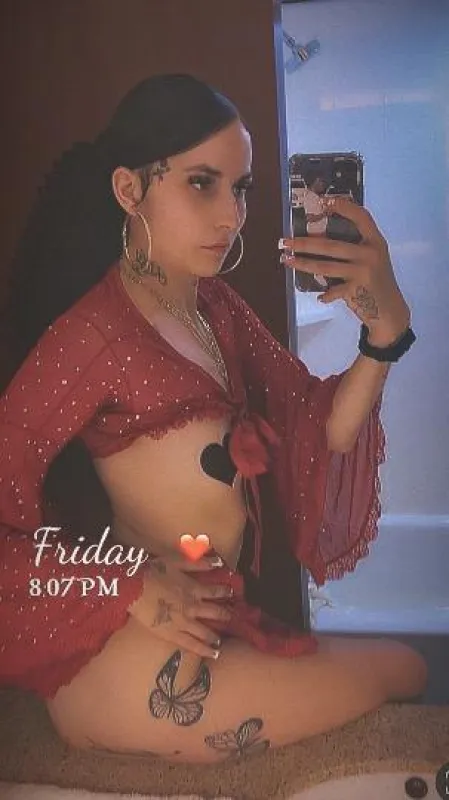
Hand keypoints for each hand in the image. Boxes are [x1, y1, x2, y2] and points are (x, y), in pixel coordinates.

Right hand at [128, 552, 232, 658]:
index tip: (231, 593)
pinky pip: (191, 644)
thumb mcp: (177, 561)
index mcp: (194, 589)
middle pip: (214, 613)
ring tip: (220, 644)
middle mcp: (192, 607)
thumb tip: (218, 562)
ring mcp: (183, 622)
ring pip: (205, 633)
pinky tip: (211, 654)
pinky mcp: (172, 634)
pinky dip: (203, 650)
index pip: (215, 592)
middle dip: (224, 616)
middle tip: (230, 619)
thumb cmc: (154, 572)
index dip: (225, 592)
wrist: (135, 588)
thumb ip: (198, 563)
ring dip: (214, 638)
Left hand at [281, 197, 410, 344]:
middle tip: (285, 242)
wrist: (389, 312)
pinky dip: (326, 294)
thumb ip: (356, 249)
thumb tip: (319, 241)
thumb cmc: (376, 283)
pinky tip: (321, 297)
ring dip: (303, 264)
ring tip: (287, 260)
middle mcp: (370, 253)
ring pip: (325, 266)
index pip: (361, 216)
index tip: (324, 201)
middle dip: (304, 243)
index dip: (343, 207)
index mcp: (376, 241)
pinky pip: (332, 290)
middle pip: (331, 245)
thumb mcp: (373, 260)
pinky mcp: (355, 290)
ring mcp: (362, 271)